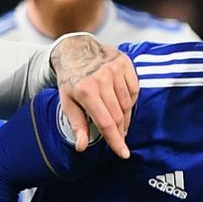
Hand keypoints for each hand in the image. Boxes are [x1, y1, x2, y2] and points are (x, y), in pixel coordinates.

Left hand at [50, 33, 136, 157]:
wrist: (75, 48)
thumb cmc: (70, 78)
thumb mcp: (67, 101)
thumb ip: (77, 125)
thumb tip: (82, 147)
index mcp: (86, 90)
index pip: (106, 122)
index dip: (116, 141)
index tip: (123, 153)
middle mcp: (102, 79)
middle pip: (119, 115)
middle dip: (121, 132)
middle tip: (120, 140)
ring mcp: (115, 69)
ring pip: (128, 103)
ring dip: (126, 117)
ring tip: (119, 123)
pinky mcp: (124, 63)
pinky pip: (135, 89)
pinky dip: (131, 99)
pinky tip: (123, 103)